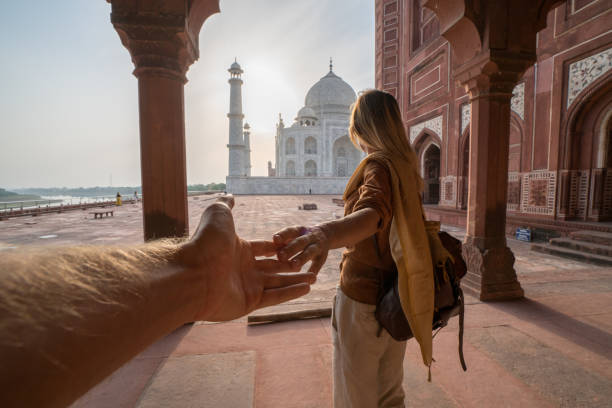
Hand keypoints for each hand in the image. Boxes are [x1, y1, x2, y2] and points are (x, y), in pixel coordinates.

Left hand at [177, 196, 313, 321]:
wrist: (194, 273)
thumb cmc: (206, 242)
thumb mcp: (218, 214)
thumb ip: (227, 205)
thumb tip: (230, 195)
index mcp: (238, 250)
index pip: (263, 249)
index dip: (278, 247)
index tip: (294, 246)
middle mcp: (243, 269)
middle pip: (273, 268)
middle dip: (291, 266)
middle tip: (307, 265)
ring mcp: (246, 287)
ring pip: (277, 283)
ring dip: (295, 281)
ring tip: (313, 279)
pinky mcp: (249, 303)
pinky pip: (274, 297)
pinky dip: (291, 293)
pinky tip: (306, 288)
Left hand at [273, 225, 330, 276]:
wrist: (324, 235)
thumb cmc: (298, 238)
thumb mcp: (291, 237)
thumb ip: (279, 245)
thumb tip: (264, 254)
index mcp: (298, 230)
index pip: (290, 231)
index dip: (283, 235)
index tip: (275, 239)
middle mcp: (309, 236)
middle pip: (299, 242)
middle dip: (290, 249)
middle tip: (280, 256)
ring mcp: (317, 246)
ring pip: (309, 252)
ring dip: (302, 259)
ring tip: (294, 266)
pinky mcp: (322, 257)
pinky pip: (318, 264)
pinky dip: (313, 271)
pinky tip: (309, 280)